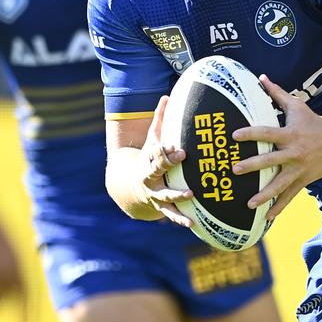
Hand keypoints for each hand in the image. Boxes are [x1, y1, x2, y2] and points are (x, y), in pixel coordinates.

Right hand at [132, 94, 192, 226]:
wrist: (128, 186)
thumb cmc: (148, 157)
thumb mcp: (151, 139)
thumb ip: (160, 120)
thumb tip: (166, 96)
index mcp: (149, 158)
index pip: (156, 150)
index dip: (164, 146)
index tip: (175, 142)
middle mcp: (150, 176)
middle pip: (158, 168)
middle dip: (169, 162)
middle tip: (183, 155)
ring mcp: (154, 193)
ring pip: (165, 194)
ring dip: (177, 194)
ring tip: (190, 194)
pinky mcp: (160, 207)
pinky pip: (171, 214)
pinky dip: (180, 219)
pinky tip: (193, 224)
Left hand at [232, 75, 321, 219]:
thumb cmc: (313, 121)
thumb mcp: (297, 105)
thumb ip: (277, 93)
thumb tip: (261, 77)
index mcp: (290, 134)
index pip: (267, 133)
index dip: (251, 133)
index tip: (235, 135)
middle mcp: (294, 153)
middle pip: (270, 160)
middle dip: (253, 166)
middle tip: (234, 170)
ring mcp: (299, 169)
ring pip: (280, 184)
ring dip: (265, 195)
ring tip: (249, 204)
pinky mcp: (304, 180)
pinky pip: (290, 196)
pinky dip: (279, 206)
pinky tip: (267, 217)